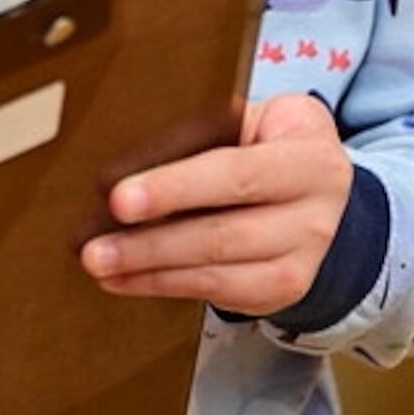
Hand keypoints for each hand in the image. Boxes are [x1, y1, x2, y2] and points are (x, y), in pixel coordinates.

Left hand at [79, 92, 350, 318]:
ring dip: (148, 269)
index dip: (175, 188)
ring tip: (98, 263)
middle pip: (222, 233)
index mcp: (310, 158)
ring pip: (215, 271)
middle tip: (93, 246)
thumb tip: (127, 159)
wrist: (320, 186)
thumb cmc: (270, 141)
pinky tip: (124, 278)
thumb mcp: (254, 120)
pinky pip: (216, 294)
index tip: (119, 198)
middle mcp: (315, 216)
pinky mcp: (281, 292)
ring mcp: (302, 261)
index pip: (235, 174)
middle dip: (150, 242)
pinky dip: (162, 286)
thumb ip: (205, 132)